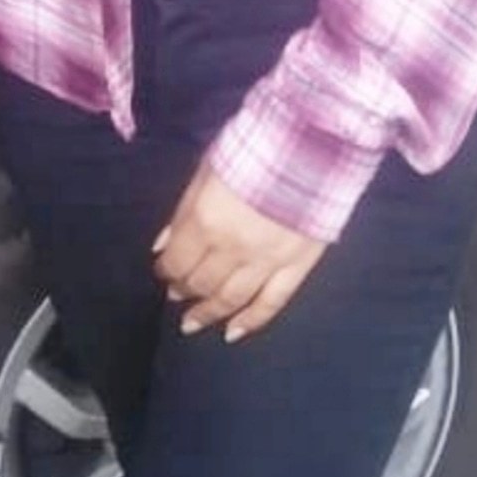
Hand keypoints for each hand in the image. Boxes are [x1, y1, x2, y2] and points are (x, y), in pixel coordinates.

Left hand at [153, 159, 325, 343]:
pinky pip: (272, 302)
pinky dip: (251, 321)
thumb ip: (184, 210)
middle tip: (177, 294)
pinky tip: (234, 333)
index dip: (166, 270)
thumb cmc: (254, 145)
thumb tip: (162, 245)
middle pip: (202, 282)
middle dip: (185, 289)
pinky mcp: (297, 265)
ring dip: (208, 313)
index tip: (163, 271)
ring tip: (192, 323)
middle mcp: (232, 248)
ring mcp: (267, 261)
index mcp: (206, 220)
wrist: (313, 142)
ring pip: (232, 299)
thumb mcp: (208, 169)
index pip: (177, 261)